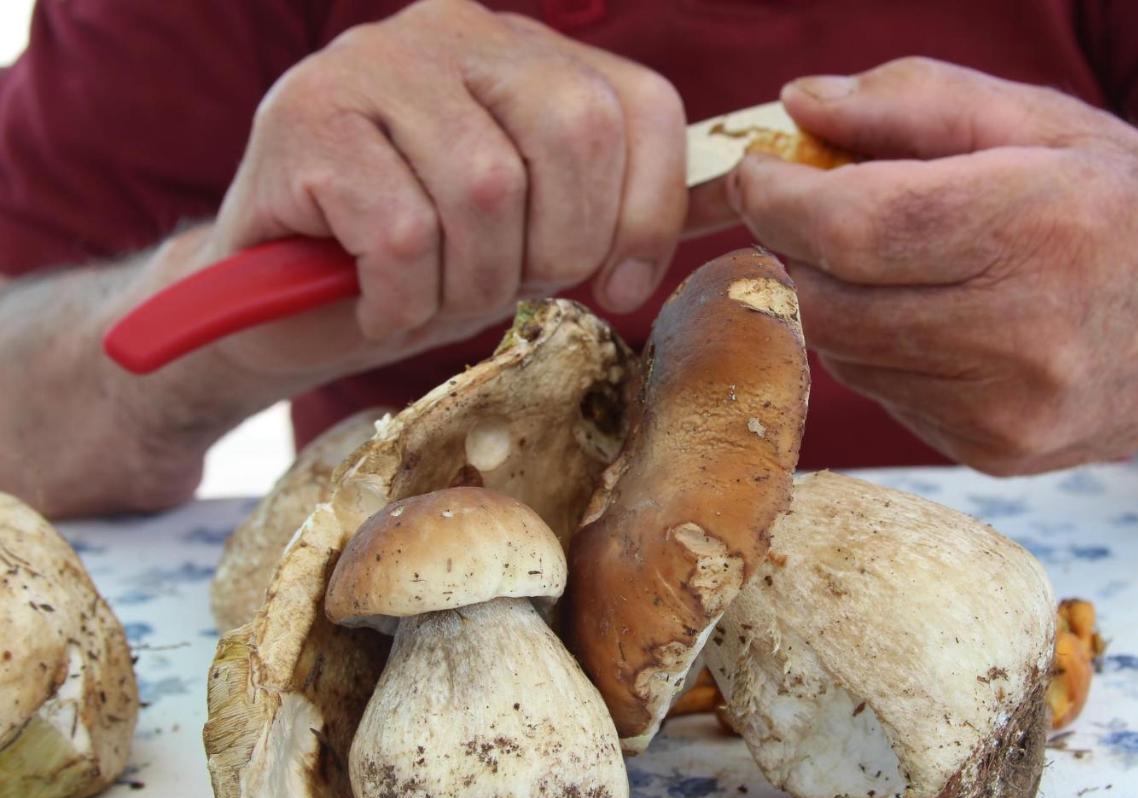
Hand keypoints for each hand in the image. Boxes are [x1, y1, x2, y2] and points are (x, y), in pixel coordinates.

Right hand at [200, 0, 684, 381]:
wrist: (275, 303)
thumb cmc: (422, 267)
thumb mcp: (535, 230)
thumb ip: (615, 203)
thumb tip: (740, 201)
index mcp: (526, 52)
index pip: (640, 104)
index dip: (650, 211)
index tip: (616, 285)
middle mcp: (454, 32)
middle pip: (571, 133)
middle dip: (557, 249)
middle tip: (509, 291)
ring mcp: (371, 65)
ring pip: (484, 189)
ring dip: (470, 284)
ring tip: (432, 297)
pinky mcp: (302, 120)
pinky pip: (402, 231)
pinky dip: (404, 298)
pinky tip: (379, 304)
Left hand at [728, 57, 1137, 473]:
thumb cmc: (1135, 209)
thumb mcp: (1046, 121)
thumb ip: (913, 102)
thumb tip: (795, 106)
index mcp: (1041, 225)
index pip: (855, 226)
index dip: (777, 198)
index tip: (757, 170)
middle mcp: (1023, 334)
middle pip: (828, 300)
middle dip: (788, 247)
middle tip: (802, 207)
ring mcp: (1005, 409)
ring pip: (841, 352)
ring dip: (830, 297)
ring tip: (883, 257)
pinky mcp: (992, 452)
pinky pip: (880, 392)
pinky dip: (874, 345)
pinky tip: (929, 315)